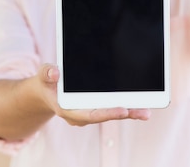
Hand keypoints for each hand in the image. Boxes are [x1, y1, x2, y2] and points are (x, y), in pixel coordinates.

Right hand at [36, 64, 150, 126]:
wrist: (46, 92)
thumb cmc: (46, 83)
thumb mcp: (43, 75)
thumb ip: (47, 73)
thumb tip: (55, 72)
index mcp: (67, 110)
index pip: (90, 114)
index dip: (107, 113)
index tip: (123, 110)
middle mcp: (80, 115)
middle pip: (104, 116)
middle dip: (124, 114)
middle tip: (142, 111)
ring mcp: (88, 112)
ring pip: (110, 114)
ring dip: (129, 113)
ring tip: (147, 112)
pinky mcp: (95, 108)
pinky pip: (111, 109)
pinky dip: (126, 108)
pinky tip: (141, 106)